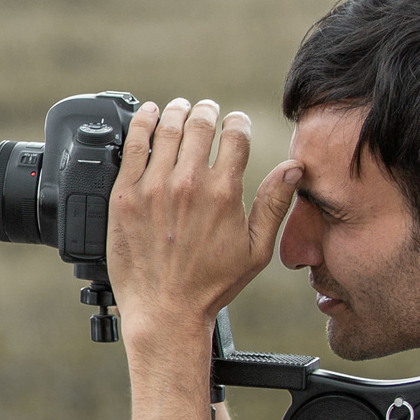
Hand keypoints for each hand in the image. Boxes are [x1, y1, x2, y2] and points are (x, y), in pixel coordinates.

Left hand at [106, 97, 299, 346]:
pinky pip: (133, 145)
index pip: (236, 135)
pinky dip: (141, 122)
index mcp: (224, 193)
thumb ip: (274, 204)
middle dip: (207, 111)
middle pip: (200, 125)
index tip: (235, 122)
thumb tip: (295, 168)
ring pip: (167, 129)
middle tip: (206, 109)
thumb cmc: (210, 286)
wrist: (165, 310)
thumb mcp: (256, 250)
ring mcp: (153, 188)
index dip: (237, 122)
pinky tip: (147, 113)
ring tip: (179, 109)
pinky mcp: (124, 195)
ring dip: (176, 112)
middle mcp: (189, 184)